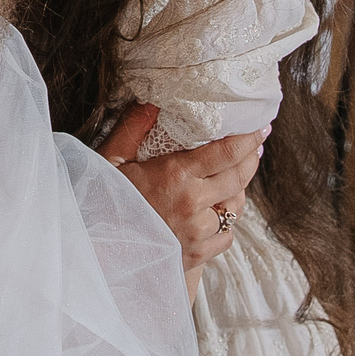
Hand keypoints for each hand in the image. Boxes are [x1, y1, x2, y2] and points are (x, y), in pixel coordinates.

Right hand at [98, 104, 267, 278]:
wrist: (93, 253)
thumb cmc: (99, 202)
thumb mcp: (111, 159)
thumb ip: (134, 127)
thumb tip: (152, 100)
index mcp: (175, 176)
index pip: (227, 152)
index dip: (249, 138)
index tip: (260, 127)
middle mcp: (192, 205)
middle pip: (239, 177)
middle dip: (251, 158)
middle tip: (255, 146)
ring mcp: (197, 233)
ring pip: (236, 208)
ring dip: (238, 191)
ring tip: (234, 179)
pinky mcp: (196, 255)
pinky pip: (226, 236)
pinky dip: (225, 224)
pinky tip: (216, 214)